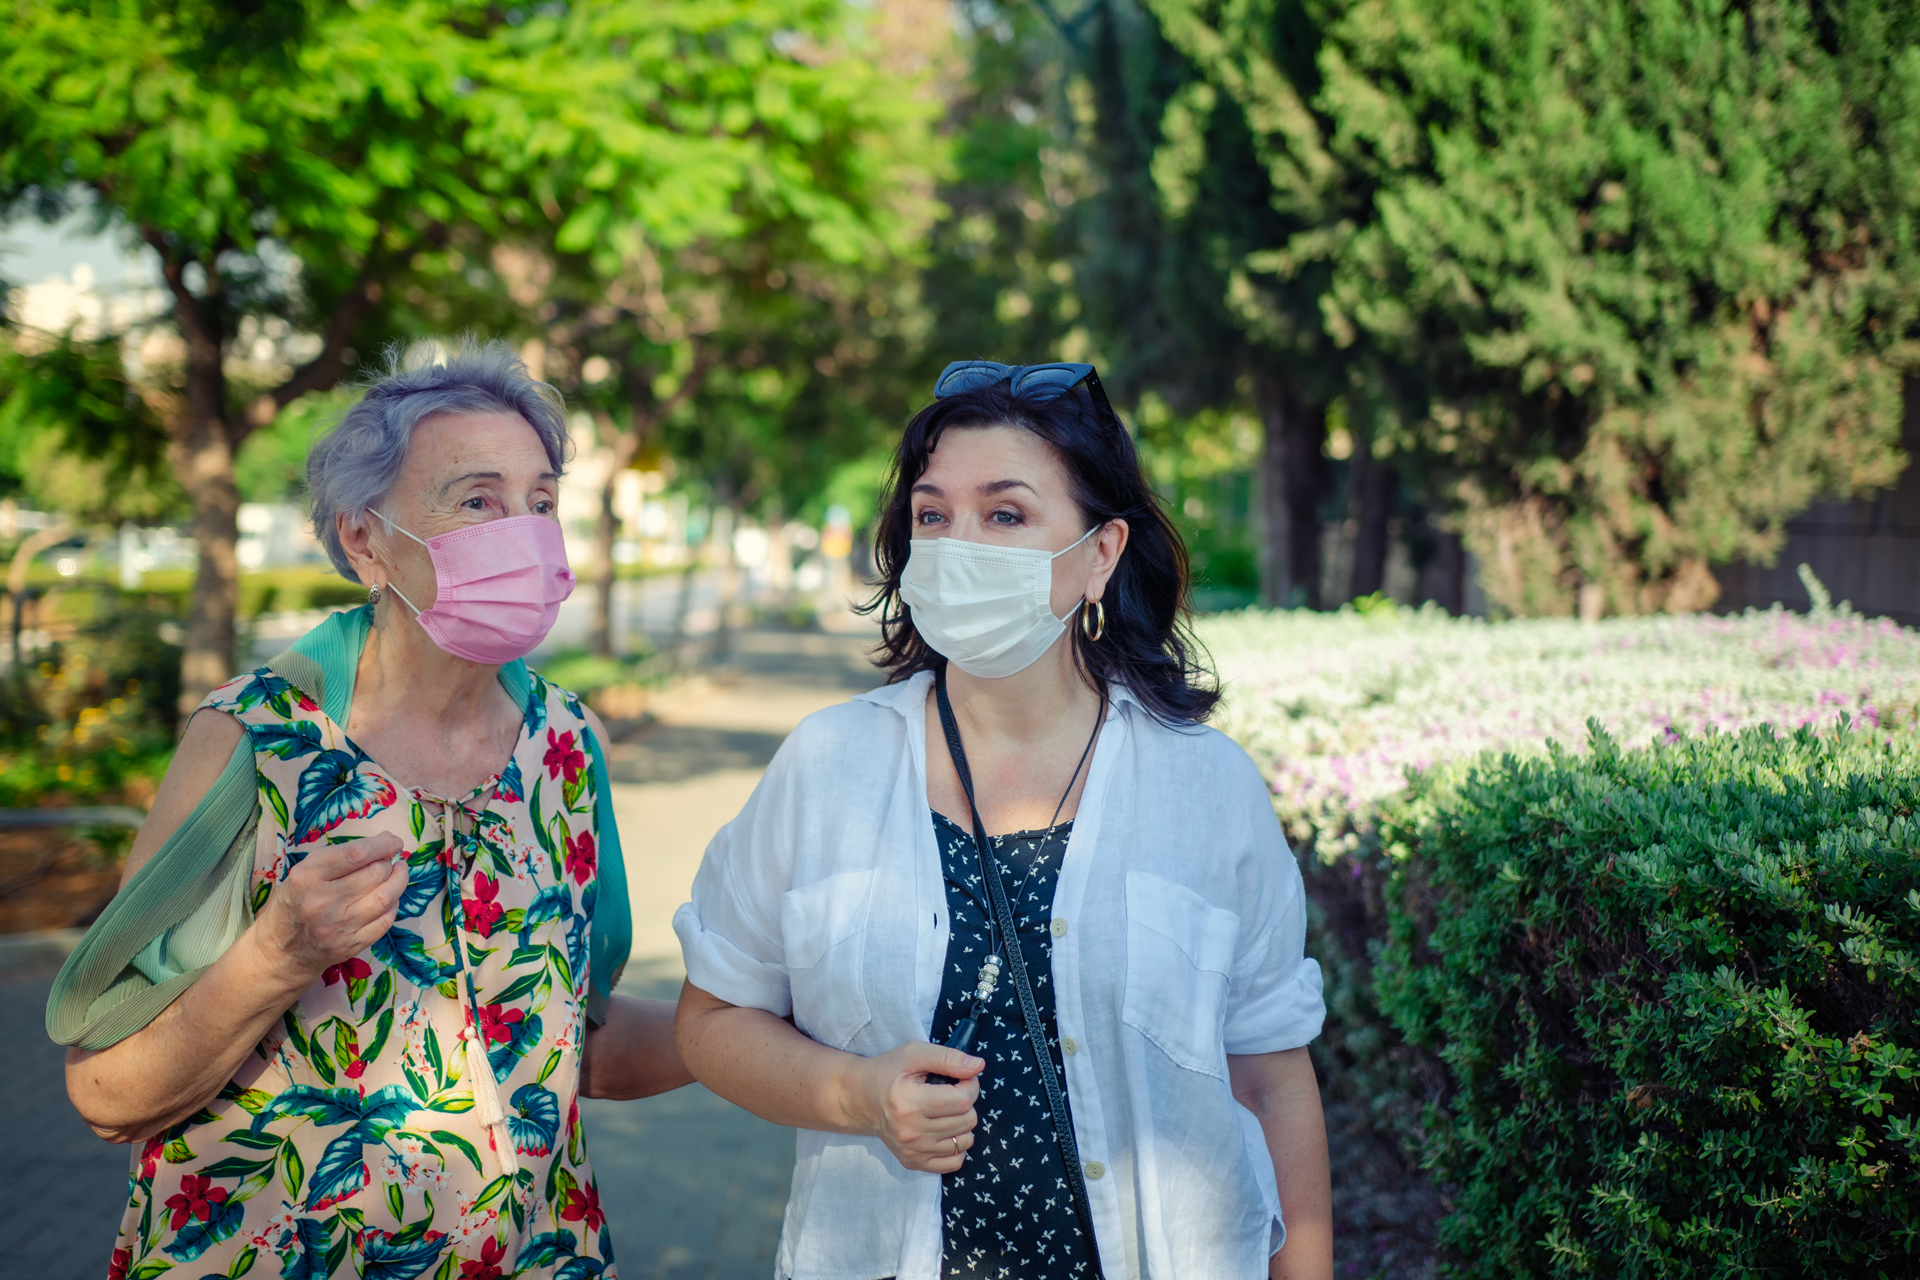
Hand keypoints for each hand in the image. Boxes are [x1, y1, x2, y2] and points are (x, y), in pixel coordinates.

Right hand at [255, 832, 407, 984]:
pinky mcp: (352, 944)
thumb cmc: (296, 900)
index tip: (394, 842)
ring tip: (399, 872)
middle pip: (375, 874)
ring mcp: (339, 926)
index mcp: (308, 877)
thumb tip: (385, 844)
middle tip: (389, 860)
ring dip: (399, 880)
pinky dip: (394, 904)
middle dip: (388, 862)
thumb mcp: (304, 871)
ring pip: (385, 897)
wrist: (282, 950)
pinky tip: (390, 897)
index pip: (356, 854)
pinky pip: (386, 920)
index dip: (382, 845)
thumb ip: (340, 855)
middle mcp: (323, 902)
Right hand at [841, 1041, 983, 1173]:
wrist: (862, 1099)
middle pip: (966, 1121)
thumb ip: (948, 1057)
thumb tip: (978, 1066)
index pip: (962, 1100)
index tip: (962, 1079)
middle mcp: (910, 1131)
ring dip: (963, 1124)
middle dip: (967, 1103)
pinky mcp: (913, 1162)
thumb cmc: (889, 1072)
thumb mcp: (915, 1053)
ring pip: (965, 1141)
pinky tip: (945, 1130)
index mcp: (909, 1102)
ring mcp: (912, 1150)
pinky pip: (954, 1162)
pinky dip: (957, 1146)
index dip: (970, 1085)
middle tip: (952, 1092)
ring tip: (946, 1111)